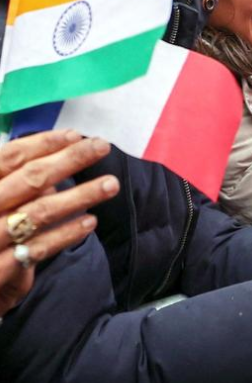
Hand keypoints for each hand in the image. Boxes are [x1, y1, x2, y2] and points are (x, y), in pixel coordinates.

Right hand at [0, 131, 117, 314]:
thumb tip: (54, 167)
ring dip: (79, 196)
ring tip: (111, 184)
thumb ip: (15, 186)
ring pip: (40, 212)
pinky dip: (66, 234)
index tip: (74, 135)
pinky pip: (39, 248)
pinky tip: (90, 222)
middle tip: (102, 146)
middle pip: (29, 179)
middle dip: (69, 160)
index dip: (42, 144)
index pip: (8, 157)